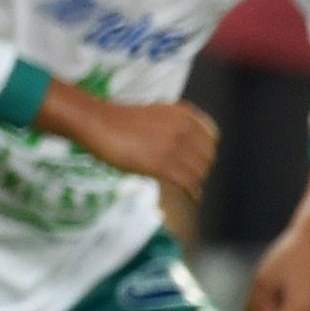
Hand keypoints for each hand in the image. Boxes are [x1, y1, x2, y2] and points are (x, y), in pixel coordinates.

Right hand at [50, 93, 219, 195]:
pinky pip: (188, 182)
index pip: (211, 137)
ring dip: (196, 180)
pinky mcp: (164, 164)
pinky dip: (192, 192)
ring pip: (199, 170)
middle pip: (207, 156)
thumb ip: (173, 126)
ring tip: (189, 187)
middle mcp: (184, 128)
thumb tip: (181, 146)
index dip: (206, 151)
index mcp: (184, 113)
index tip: (199, 160)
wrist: (98, 123)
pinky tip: (191, 196)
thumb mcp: (155, 114)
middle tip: (192, 176)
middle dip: (202, 167)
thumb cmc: (118, 120)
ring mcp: (175, 146)